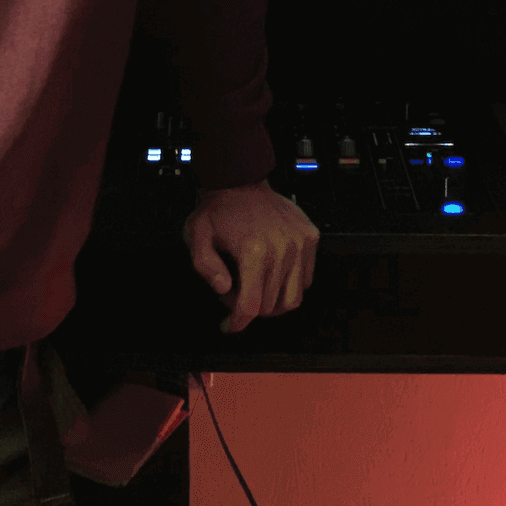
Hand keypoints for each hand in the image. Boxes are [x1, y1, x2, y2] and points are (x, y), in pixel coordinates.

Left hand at [182, 179, 319, 332]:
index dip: (238, 323)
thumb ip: (205, 267)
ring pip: (293, 298)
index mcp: (254, 250)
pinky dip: (291, 284)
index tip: (229, 325)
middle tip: (235, 292)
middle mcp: (282, 248)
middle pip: (270, 306)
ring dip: (273, 302)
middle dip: (250, 308)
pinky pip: (306, 279)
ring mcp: (299, 243)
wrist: (241, 179)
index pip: (251, 306)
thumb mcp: (196, 236)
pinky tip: (273, 273)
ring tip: (256, 287)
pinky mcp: (310, 237)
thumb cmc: (218, 209)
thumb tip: (224, 289)